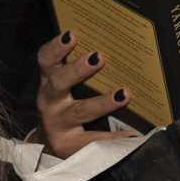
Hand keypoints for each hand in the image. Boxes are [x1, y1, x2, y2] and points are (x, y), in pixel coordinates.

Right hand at [33, 29, 137, 157]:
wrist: (47, 145)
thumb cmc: (62, 108)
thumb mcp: (62, 89)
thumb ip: (77, 72)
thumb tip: (110, 53)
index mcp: (48, 82)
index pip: (46, 60)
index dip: (56, 48)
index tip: (72, 35)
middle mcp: (49, 102)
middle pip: (60, 83)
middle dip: (78, 70)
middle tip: (98, 57)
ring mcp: (57, 124)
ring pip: (80, 111)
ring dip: (103, 102)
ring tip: (123, 94)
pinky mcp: (68, 145)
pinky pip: (94, 140)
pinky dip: (115, 137)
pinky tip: (133, 134)